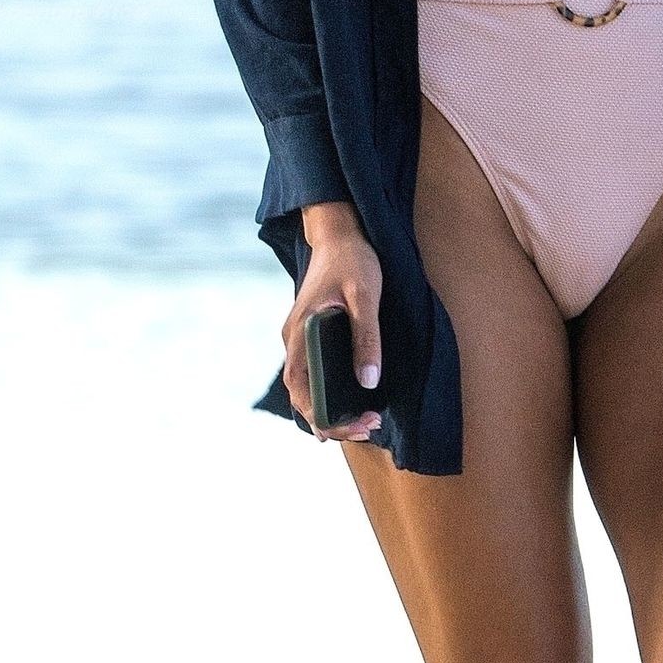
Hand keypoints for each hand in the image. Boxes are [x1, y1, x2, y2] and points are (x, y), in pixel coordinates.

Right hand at [283, 210, 383, 441]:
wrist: (339, 233)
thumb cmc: (352, 260)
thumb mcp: (365, 295)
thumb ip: (366, 337)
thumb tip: (368, 381)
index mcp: (299, 332)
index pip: (300, 389)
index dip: (319, 416)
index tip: (349, 429)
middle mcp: (293, 340)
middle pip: (302, 395)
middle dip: (331, 419)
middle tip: (369, 427)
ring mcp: (299, 338)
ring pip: (307, 386)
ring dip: (330, 408)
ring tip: (365, 419)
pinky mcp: (310, 334)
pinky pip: (313, 372)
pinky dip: (329, 392)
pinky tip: (353, 399)